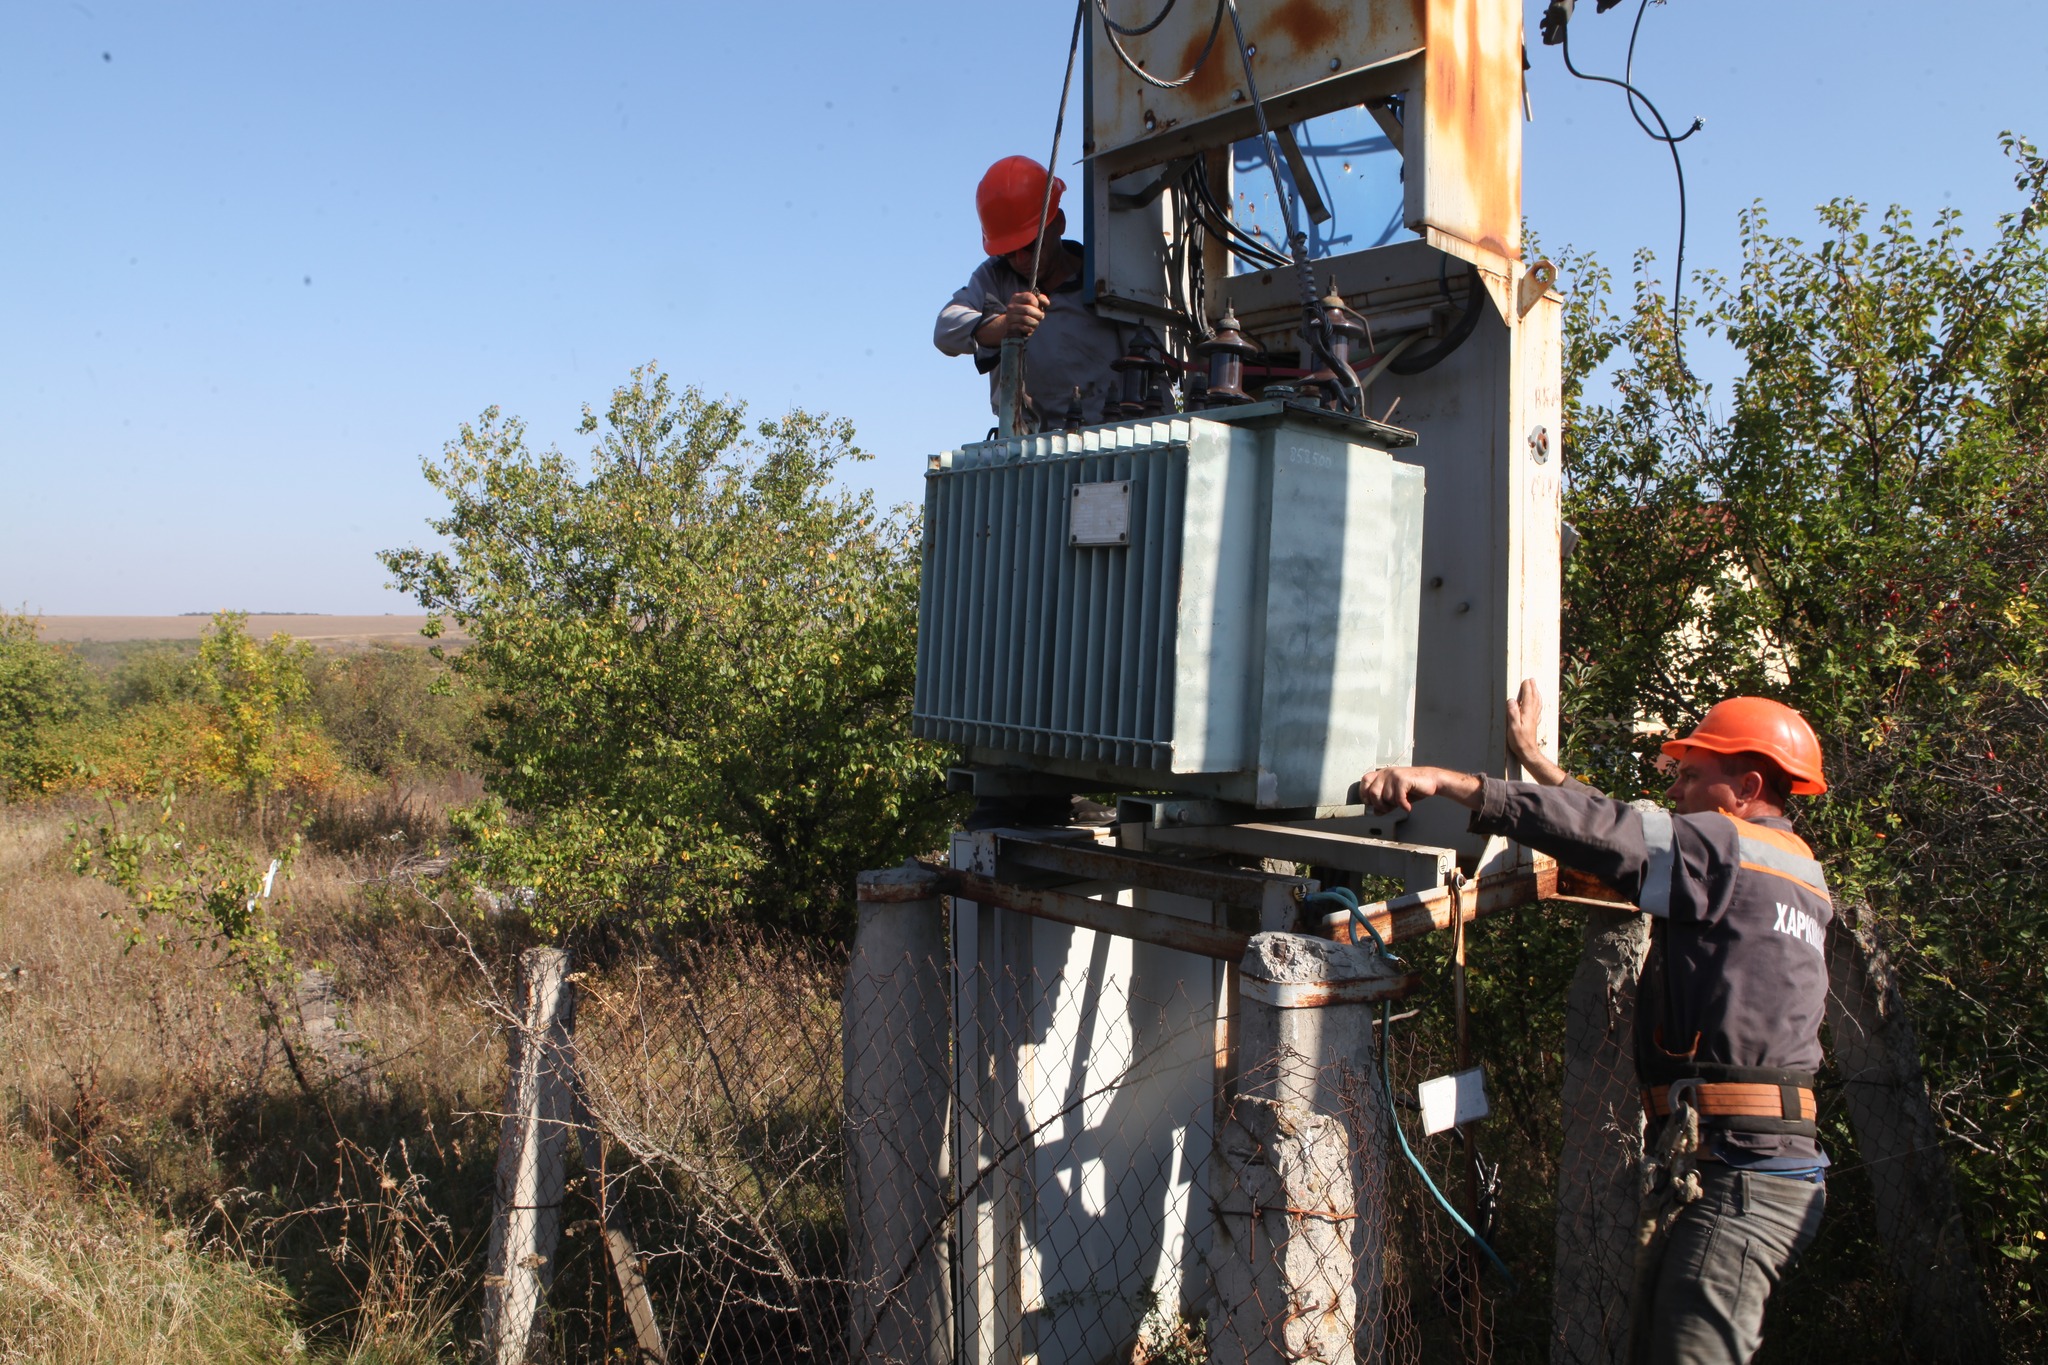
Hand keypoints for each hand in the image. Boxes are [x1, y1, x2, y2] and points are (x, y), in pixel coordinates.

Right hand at [977, 291, 1048, 344]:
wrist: (1011, 323)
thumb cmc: (1025, 312)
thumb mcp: (1033, 303)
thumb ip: (1041, 299)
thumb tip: (1046, 303)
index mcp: (1017, 297)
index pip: (1029, 297)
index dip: (1037, 303)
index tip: (1038, 307)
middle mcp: (1011, 306)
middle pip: (1027, 309)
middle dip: (1037, 314)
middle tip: (1040, 317)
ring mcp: (1010, 316)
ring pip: (1025, 319)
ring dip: (1035, 322)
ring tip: (1036, 323)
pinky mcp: (1010, 326)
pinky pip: (1023, 327)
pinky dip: (1030, 328)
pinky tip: (1031, 328)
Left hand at [1358, 765, 1483, 813]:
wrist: (1432, 781)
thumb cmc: (1413, 788)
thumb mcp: (1396, 797)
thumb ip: (1385, 803)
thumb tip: (1375, 812)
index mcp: (1382, 774)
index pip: (1365, 780)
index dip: (1364, 793)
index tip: (1370, 803)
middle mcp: (1386, 772)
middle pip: (1373, 792)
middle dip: (1380, 804)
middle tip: (1389, 808)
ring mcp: (1394, 775)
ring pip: (1386, 797)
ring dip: (1394, 805)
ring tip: (1402, 803)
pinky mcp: (1403, 779)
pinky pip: (1398, 798)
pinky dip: (1403, 805)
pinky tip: (1408, 806)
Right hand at [1505, 678, 1568, 786]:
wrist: (1528, 752)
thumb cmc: (1519, 741)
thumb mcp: (1513, 727)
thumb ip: (1512, 713)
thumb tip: (1512, 700)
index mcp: (1527, 713)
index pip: (1528, 697)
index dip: (1527, 688)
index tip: (1526, 680)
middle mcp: (1532, 714)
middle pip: (1534, 698)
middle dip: (1533, 688)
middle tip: (1532, 680)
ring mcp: (1534, 719)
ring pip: (1537, 703)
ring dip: (1536, 694)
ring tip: (1535, 688)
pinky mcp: (1534, 723)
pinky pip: (1537, 709)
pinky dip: (1538, 703)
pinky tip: (1537, 704)